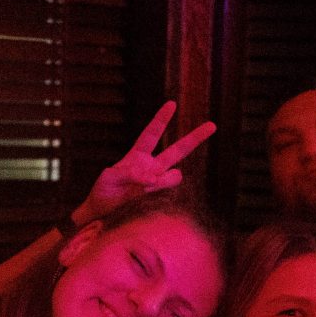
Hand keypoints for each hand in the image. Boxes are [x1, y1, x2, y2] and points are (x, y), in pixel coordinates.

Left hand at [76, 101, 215, 225]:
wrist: (102, 213)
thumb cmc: (103, 191)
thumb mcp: (109, 177)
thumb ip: (128, 173)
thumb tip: (151, 178)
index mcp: (137, 155)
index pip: (151, 134)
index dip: (161, 119)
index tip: (171, 104)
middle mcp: (152, 166)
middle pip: (178, 150)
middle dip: (195, 138)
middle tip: (213, 125)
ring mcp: (157, 182)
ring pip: (175, 175)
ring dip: (163, 179)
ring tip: (145, 187)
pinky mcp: (159, 197)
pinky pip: (168, 192)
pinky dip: (158, 191)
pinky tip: (143, 196)